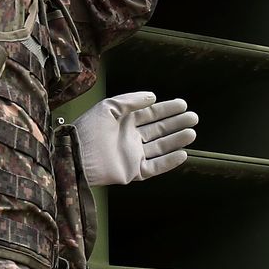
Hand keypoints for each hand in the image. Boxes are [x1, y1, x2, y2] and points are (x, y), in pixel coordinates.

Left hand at [73, 91, 198, 185]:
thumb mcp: (108, 108)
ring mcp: (132, 155)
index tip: (183, 104)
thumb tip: (153, 97)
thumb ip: (130, 101)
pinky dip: (169, 162)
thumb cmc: (88, 129)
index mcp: (124, 122)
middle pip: (159, 130)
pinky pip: (155, 166)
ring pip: (160, 147)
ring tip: (191, 133)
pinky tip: (182, 154)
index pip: (150, 114)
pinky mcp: (132, 171)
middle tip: (193, 117)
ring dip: (176, 140)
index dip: (167, 109)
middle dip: (176, 123)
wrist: (74, 155)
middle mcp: (131, 138)